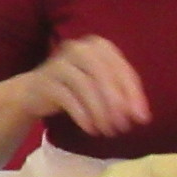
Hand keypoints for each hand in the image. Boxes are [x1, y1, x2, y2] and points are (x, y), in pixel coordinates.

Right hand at [19, 37, 150, 138]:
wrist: (34, 92)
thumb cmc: (75, 88)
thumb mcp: (101, 85)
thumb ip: (122, 95)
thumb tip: (143, 117)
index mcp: (97, 45)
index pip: (121, 69)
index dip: (134, 95)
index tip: (141, 119)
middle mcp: (79, 48)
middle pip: (104, 75)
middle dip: (116, 103)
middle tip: (124, 126)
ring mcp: (60, 63)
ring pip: (85, 87)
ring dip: (100, 112)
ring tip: (108, 131)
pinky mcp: (46, 80)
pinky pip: (68, 98)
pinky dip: (82, 116)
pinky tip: (91, 129)